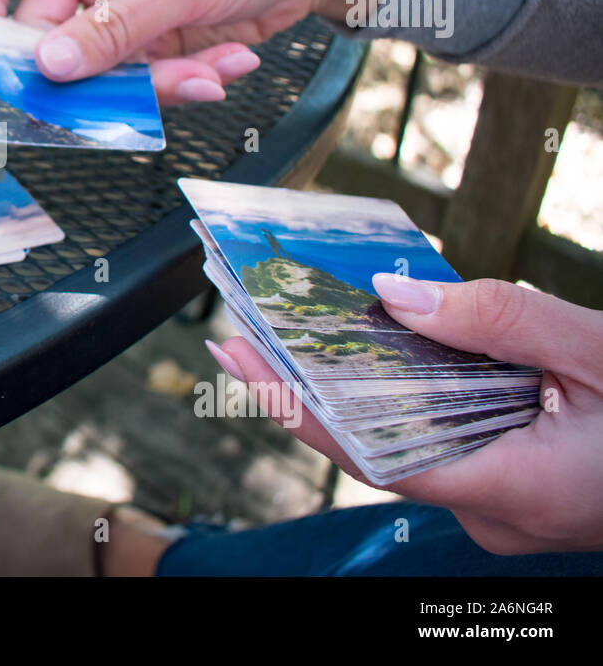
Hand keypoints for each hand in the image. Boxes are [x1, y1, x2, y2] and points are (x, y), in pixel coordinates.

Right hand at [0, 0, 398, 104]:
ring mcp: (124, 8)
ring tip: (206, 74)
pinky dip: (185, 78)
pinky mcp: (157, 37)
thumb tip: (50, 68)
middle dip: (93, 71)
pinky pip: (148, 75)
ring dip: (154, 82)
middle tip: (121, 95)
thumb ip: (112, 29)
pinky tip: (226, 64)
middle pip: (52, 38)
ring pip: (105, 68)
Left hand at [208, 274, 602, 554]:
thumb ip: (501, 322)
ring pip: (408, 442)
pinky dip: (407, 397)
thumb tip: (397, 296)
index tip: (239, 359)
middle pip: (377, 444)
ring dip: (355, 389)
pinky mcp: (516, 488)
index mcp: (513, 488)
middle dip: (307, 388)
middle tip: (248, 328)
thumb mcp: (602, 353)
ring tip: (295, 328)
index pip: (371, 451)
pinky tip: (383, 351)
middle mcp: (494, 510)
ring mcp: (505, 505)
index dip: (297, 406)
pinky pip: (443, 441)